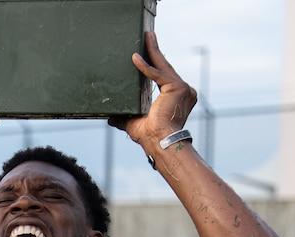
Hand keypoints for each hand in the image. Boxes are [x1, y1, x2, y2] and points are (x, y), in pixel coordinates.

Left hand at [108, 32, 196, 146]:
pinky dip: (145, 67)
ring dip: (153, 50)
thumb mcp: (134, 123)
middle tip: (148, 36)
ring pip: (163, 66)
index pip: (164, 76)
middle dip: (155, 51)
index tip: (149, 51)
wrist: (160, 142)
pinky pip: (158, 74)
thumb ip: (125, 117)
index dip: (155, 64)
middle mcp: (184, 92)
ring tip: (146, 36)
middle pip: (165, 67)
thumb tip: (110, 118)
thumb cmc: (150, 136)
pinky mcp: (178, 87)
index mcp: (177, 98)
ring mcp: (183, 88)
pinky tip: (135, 58)